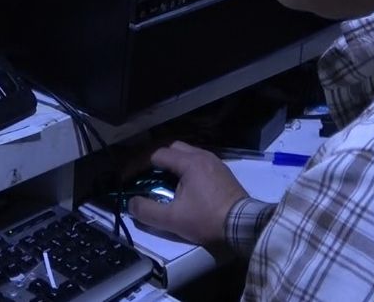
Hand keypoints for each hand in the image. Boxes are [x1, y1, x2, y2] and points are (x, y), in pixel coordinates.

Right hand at [127, 141, 248, 246]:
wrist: (244, 226)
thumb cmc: (207, 220)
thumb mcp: (173, 219)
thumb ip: (148, 211)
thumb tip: (131, 203)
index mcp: (190, 162)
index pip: (157, 154)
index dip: (139, 164)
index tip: (129, 176)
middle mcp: (203, 156)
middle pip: (172, 149)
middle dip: (156, 160)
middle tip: (146, 175)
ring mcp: (215, 163)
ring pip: (187, 154)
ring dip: (172, 164)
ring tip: (163, 180)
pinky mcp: (223, 172)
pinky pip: (199, 162)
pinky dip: (186, 168)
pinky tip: (184, 185)